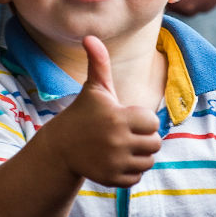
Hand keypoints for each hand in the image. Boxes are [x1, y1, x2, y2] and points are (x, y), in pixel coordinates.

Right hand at [45, 36, 161, 187]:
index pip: (153, 122)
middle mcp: (117, 141)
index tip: (125, 118)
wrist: (61, 147)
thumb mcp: (94, 89)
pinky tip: (116, 161)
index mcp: (118, 117)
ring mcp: (114, 162)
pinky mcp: (112, 179)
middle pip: (154, 143)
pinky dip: (130, 172)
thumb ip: (98, 62)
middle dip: (143, 139)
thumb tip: (90, 36)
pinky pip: (137, 177)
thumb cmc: (83, 114)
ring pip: (148, 162)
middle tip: (125, 135)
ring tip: (122, 148)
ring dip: (139, 156)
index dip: (142, 120)